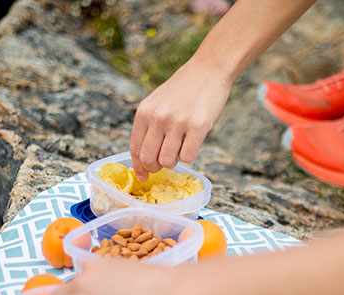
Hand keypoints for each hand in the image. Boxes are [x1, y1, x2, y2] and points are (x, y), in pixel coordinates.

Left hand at [130, 59, 231, 179]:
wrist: (208, 70)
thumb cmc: (183, 89)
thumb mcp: (157, 103)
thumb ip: (149, 126)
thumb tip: (144, 159)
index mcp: (144, 112)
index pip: (135, 149)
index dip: (138, 167)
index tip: (143, 176)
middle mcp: (158, 117)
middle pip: (149, 159)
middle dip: (156, 167)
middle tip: (165, 162)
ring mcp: (177, 122)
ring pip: (168, 161)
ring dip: (174, 161)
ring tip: (180, 147)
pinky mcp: (198, 126)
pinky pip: (188, 157)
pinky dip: (189, 155)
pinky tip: (192, 142)